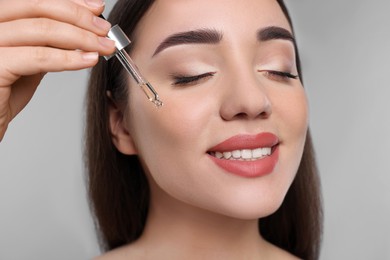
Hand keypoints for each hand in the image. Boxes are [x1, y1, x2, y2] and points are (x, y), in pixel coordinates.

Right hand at [0, 0, 115, 140]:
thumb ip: (44, 45)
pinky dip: (68, 58)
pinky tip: (88, 60)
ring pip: (42, 29)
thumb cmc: (0, 97)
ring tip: (103, 47)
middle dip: (79, 17)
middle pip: (38, 7)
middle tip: (104, 30)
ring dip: (81, 38)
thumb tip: (76, 33)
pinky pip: (38, 57)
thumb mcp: (27, 63)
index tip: (96, 9)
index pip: (35, 1)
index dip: (70, 3)